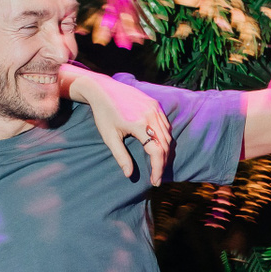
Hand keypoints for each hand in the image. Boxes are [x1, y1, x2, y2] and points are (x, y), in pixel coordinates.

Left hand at [68, 68, 173, 185]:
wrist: (102, 89)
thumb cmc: (103, 114)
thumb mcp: (109, 137)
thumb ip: (121, 156)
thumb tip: (129, 174)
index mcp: (139, 124)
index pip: (156, 151)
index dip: (158, 169)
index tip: (154, 182)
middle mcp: (151, 115)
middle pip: (165, 145)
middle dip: (162, 163)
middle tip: (156, 177)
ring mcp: (155, 108)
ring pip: (168, 135)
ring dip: (165, 151)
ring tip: (158, 164)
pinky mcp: (155, 104)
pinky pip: (166, 124)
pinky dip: (165, 137)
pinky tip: (158, 146)